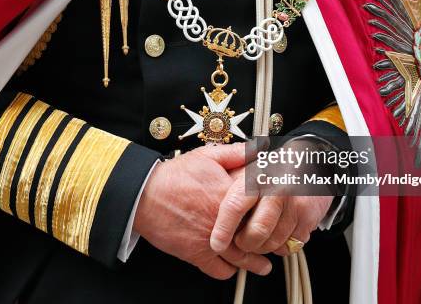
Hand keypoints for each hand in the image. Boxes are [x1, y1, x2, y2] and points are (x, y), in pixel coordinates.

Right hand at [134, 143, 272, 279]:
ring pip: (242, 258)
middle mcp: (224, 221)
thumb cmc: (173, 175)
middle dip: (267, 243)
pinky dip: (229, 271)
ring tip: (262, 265)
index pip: (262, 210)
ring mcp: (212, 239)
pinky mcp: (197, 254)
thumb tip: (258, 149)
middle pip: (256, 238)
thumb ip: (236, 153)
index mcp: (231, 197)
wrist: (144, 194)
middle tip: (273, 244)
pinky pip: (220, 270)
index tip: (275, 216)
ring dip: (254, 263)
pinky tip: (232, 267)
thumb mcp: (207, 156)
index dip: (271, 214)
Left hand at [210, 140, 333, 255]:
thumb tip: (208, 201)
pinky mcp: (309, 218)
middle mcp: (276, 190)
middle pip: (256, 232)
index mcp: (256, 177)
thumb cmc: (273, 167)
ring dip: (263, 246)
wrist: (311, 160)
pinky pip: (290, 245)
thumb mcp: (247, 164)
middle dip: (245, 244)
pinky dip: (281, 245)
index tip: (216, 244)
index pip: (235, 206)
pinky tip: (278, 231)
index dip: (224, 229)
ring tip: (260, 234)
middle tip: (242, 240)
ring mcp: (295, 205)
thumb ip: (228, 178)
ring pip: (273, 243)